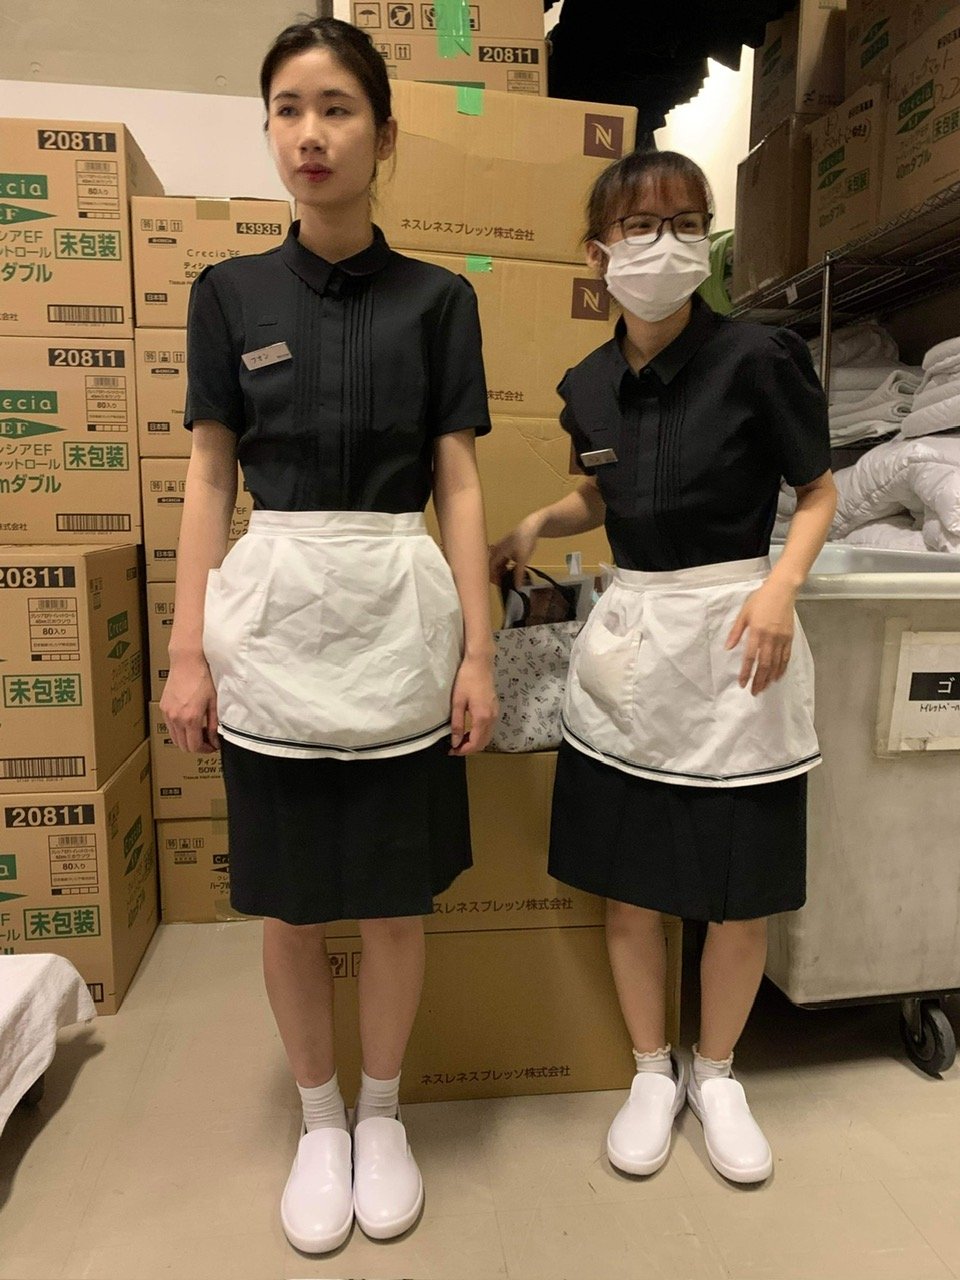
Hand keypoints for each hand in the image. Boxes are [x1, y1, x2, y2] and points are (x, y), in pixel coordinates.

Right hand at [160, 653, 219, 752]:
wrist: (188, 661)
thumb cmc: (204, 678)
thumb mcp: (214, 702)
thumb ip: (214, 725)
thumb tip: (215, 741)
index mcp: (190, 718)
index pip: (194, 747)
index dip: (204, 750)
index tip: (212, 746)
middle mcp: (175, 718)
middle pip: (183, 746)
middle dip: (196, 746)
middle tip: (207, 740)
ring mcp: (167, 713)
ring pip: (174, 738)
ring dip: (186, 739)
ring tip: (199, 731)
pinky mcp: (163, 707)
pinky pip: (169, 727)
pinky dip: (178, 730)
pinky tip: (189, 721)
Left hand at [449, 654, 498, 755]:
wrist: (480, 663)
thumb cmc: (467, 679)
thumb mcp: (458, 702)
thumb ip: (457, 724)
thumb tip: (455, 742)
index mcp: (482, 718)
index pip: (475, 743)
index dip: (464, 751)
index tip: (452, 751)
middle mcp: (492, 718)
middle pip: (483, 743)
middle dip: (470, 749)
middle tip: (455, 748)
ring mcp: (496, 713)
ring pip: (487, 737)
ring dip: (475, 742)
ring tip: (460, 740)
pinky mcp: (495, 709)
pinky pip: (489, 729)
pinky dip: (480, 735)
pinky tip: (470, 731)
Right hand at [488, 515, 541, 588]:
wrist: (531, 527)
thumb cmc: (525, 541)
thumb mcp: (523, 560)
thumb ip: (519, 574)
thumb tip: (517, 587)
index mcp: (497, 553)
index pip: (490, 569)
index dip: (493, 579)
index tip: (499, 586)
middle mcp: (496, 551)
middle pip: (491, 567)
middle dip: (496, 576)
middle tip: (503, 585)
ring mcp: (500, 549)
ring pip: (497, 564)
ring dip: (501, 572)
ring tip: (508, 579)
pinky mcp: (505, 549)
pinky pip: (501, 560)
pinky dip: (504, 567)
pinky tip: (511, 571)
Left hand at [725, 581, 795, 696]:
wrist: (782, 590)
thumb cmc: (760, 600)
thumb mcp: (744, 614)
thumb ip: (736, 632)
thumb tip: (728, 648)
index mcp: (757, 632)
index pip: (750, 657)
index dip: (746, 672)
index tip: (742, 683)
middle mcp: (770, 638)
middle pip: (764, 664)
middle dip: (759, 680)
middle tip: (754, 692)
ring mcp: (782, 639)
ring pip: (776, 663)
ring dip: (769, 678)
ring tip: (764, 688)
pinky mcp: (790, 638)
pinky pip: (786, 657)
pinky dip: (782, 669)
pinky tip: (777, 677)